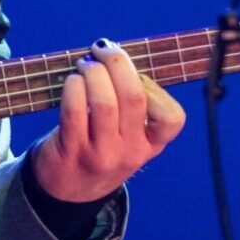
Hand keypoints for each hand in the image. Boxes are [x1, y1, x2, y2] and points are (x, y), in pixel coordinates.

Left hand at [29, 39, 185, 202]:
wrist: (68, 191)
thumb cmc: (99, 147)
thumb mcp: (127, 135)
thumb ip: (130, 103)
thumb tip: (116, 54)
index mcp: (151, 145)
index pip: (172, 118)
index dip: (154, 86)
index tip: (134, 72)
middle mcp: (130, 152)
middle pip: (133, 97)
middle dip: (118, 62)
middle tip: (103, 48)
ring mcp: (101, 153)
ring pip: (104, 102)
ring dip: (93, 72)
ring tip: (85, 64)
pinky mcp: (72, 150)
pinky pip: (74, 110)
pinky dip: (73, 87)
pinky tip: (72, 81)